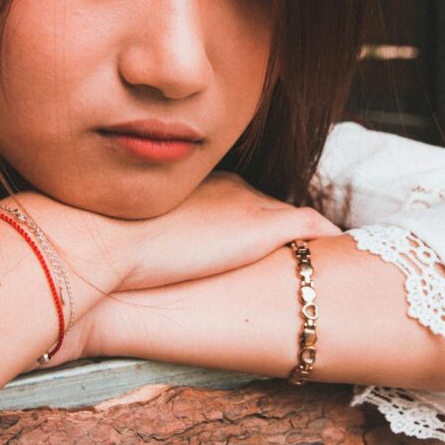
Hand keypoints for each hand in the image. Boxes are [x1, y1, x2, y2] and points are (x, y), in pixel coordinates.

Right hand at [106, 171, 341, 290]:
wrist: (109, 239)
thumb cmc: (106, 243)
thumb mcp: (129, 235)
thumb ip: (144, 239)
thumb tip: (125, 258)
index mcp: (200, 186)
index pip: (237, 200)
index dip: (244, 222)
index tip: (245, 242)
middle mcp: (230, 186)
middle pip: (267, 205)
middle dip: (276, 228)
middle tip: (291, 252)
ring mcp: (250, 204)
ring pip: (292, 215)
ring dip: (302, 237)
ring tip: (318, 258)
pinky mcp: (266, 225)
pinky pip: (313, 225)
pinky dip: (326, 236)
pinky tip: (338, 250)